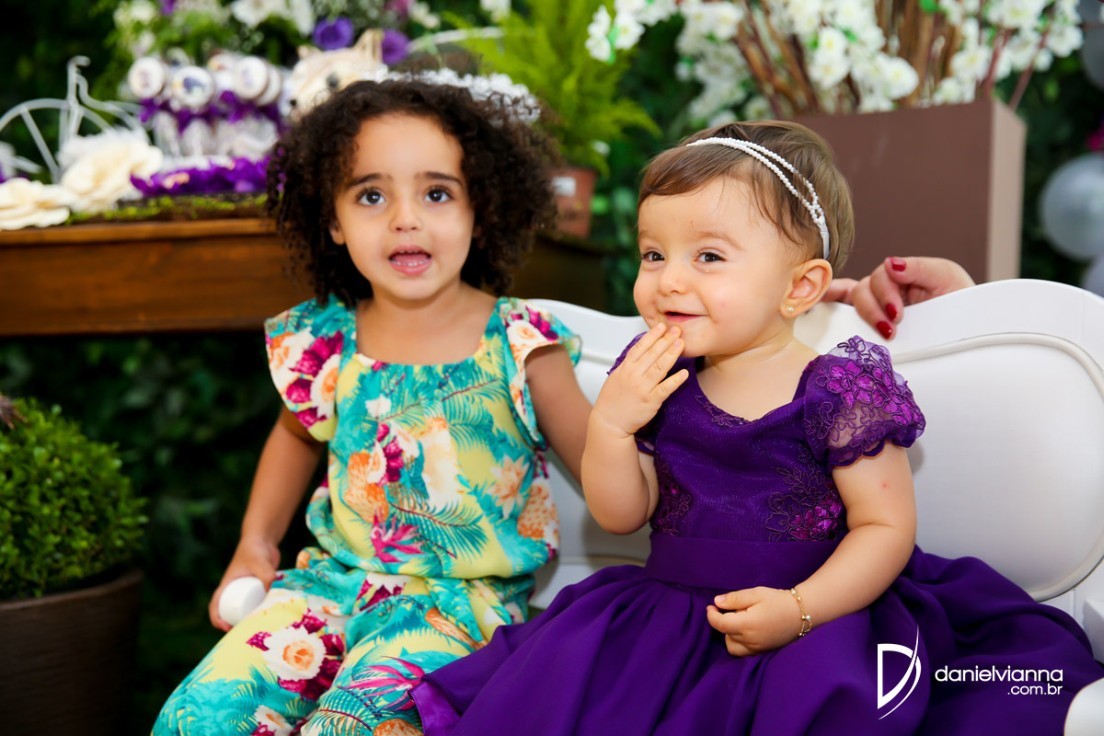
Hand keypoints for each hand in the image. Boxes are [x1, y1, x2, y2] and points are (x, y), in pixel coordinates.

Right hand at [208, 535, 279, 630]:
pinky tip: (270, 619)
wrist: (264, 539)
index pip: (215, 605)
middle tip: (245, 634)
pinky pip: (256, 604)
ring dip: (249, 620)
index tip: (226, 628)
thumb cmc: (256, 549)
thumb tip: (273, 592)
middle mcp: (234, 589)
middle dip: (235, 624)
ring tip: (258, 630)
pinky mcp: (258, 588)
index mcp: (227, 585)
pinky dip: (260, 611)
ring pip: (245, 609)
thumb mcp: (259, 563)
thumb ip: (267, 575)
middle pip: (230, 611)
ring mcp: (246, 590)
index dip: (217, 619)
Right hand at [591, 323, 687, 437]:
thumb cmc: (612, 400)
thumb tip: (641, 351)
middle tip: (677, 330)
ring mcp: (642, 388)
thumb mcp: (616, 377)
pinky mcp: (651, 401)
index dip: (652, 336)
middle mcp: (633, 376)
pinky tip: (684, 373)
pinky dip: (675, 380)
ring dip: (672, 354)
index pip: (640, 347)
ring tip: (681, 343)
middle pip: (652, 354)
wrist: (609, 422)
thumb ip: (629, 364)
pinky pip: (665, 388)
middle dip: (665, 340)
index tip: (662, 326)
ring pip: (660, 367)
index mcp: (625, 368)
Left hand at [706, 587, 804, 655]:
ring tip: (740, 621)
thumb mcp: (756, 593)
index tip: (710, 607)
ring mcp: (757, 649)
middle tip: (735, 609)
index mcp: (747, 625)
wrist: (802, 614)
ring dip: (730, 635)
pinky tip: (746, 631)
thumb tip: (717, 602)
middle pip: (726, 635)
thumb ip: (735, 599)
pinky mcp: (763, 652)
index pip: (720, 625)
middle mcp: (750, 641)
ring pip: (732, 647)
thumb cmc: (778, 601)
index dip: (711, 616)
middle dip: (724, 622)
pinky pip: (743, 652)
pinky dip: (739, 643)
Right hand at [823, 257, 974, 339]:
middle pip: (864, 289)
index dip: (884, 294)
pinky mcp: (870, 324)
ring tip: (884, 333)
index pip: (880, 275)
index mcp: (904, 275)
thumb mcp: (947, 278)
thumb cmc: (962, 304)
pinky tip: (814, 304)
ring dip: (866, 315)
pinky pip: (843, 307)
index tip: (897, 315)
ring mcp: (877, 306)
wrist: (971, 332)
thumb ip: (919, 268)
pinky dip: (827, 300)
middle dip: (875, 308)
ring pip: (855, 300)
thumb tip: (889, 264)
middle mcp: (887, 289)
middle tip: (892, 327)